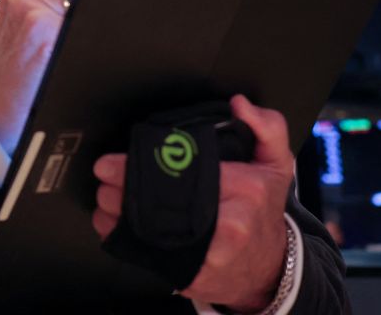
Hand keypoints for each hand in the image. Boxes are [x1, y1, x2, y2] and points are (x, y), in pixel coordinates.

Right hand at [0, 0, 90, 147]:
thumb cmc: (20, 68)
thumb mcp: (30, 23)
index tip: (96, 6)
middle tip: (82, 32)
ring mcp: (30, 7)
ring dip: (91, 18)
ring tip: (68, 44)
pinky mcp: (42, 29)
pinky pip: (85, 19)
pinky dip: (91, 37)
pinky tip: (72, 55)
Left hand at [92, 94, 293, 310]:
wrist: (269, 267)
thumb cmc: (264, 210)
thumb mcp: (276, 163)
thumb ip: (265, 126)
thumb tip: (240, 104)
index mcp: (245, 190)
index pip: (183, 172)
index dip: (139, 165)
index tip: (110, 162)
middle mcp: (227, 226)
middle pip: (158, 203)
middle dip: (121, 189)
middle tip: (104, 177)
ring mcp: (208, 256)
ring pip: (146, 232)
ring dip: (115, 214)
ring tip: (105, 198)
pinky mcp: (190, 276)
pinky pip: (146, 255)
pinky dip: (123, 238)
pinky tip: (113, 223)